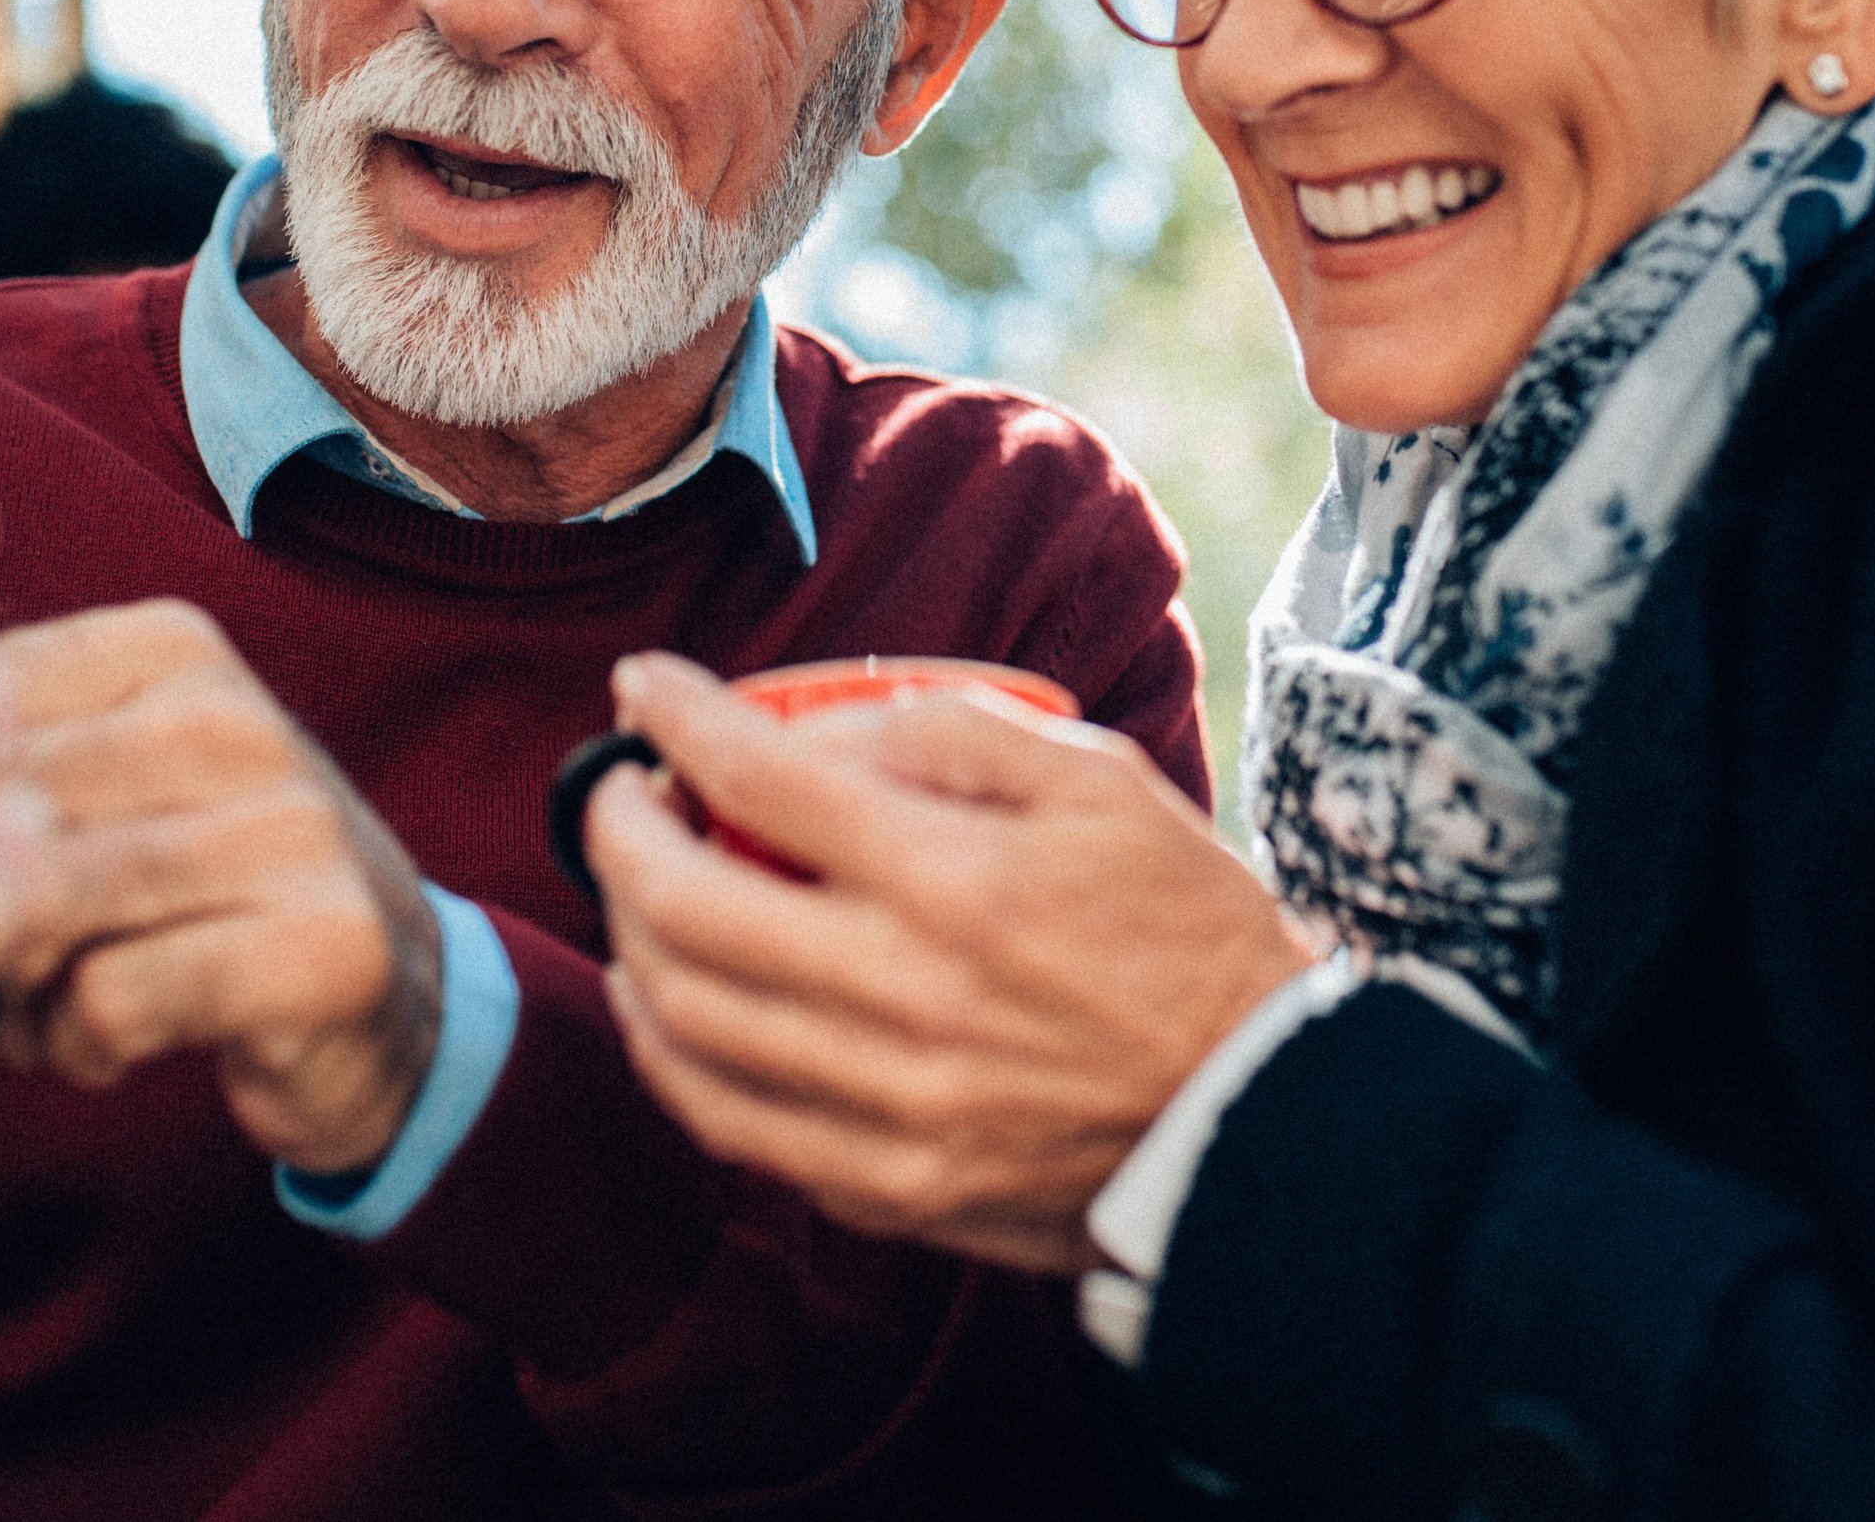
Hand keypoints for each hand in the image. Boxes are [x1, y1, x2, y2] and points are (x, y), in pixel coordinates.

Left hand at [0, 603, 443, 1179]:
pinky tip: (113, 1042)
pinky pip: (113, 999)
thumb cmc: (183, 896)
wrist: (386, 1001)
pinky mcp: (323, 944)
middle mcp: (233, 719)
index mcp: (166, 648)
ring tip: (35, 1007)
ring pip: (41, 903)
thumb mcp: (89, 793)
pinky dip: (83, 1043)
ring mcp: (291, 828)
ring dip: (7, 987)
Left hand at [585, 653, 1313, 1272]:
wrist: (1258, 1112)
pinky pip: (728, 1120)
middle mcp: (907, 996)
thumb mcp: (1099, 783)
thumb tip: (811, 731)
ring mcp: (887, 1107)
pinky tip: (670, 1002)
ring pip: (684, 1021)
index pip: (762, 777)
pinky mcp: (885, 1186)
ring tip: (634, 888)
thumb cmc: (1182, 926)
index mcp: (961, 878)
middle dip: (617, 829)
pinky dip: (670, 1052)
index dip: (677, 720)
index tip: (641, 688)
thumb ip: (951, 734)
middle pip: (686, 904)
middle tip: (616, 790)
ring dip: (628, 939)